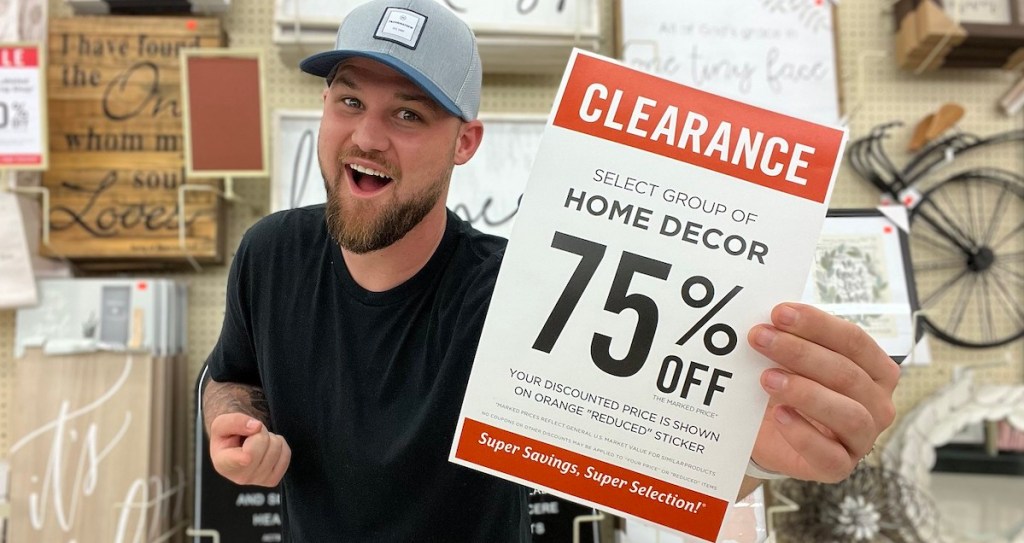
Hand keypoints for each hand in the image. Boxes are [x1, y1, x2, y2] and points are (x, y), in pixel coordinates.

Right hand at [209, 413, 291, 486]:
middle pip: (262, 443)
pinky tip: (266, 449)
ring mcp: (257, 480)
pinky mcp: (272, 480)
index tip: (247, 458)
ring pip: (276, 447)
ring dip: (269, 438)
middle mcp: (239, 477)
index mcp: (223, 463)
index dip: (245, 458)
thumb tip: (257, 427)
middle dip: (259, 431)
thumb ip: (235, 422)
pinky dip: (280, 445)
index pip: (238, 460)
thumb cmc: (226, 436)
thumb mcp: (221, 423)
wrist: (233, 448)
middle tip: (249, 436)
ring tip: (256, 443)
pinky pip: (286, 454)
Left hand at [746, 303, 898, 482]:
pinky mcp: (840, 466)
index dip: (817, 324)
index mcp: (875, 369)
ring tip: (768, 378)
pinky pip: (830, 455)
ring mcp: (863, 438)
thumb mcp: (792, 360)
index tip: (779, 312)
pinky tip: (780, 415)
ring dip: (805, 392)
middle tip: (760, 337)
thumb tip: (772, 317)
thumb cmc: (789, 388)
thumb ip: (791, 338)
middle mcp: (877, 403)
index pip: (854, 340)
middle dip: (800, 352)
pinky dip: (803, 434)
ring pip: (848, 414)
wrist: (769, 434)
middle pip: (847, 373)